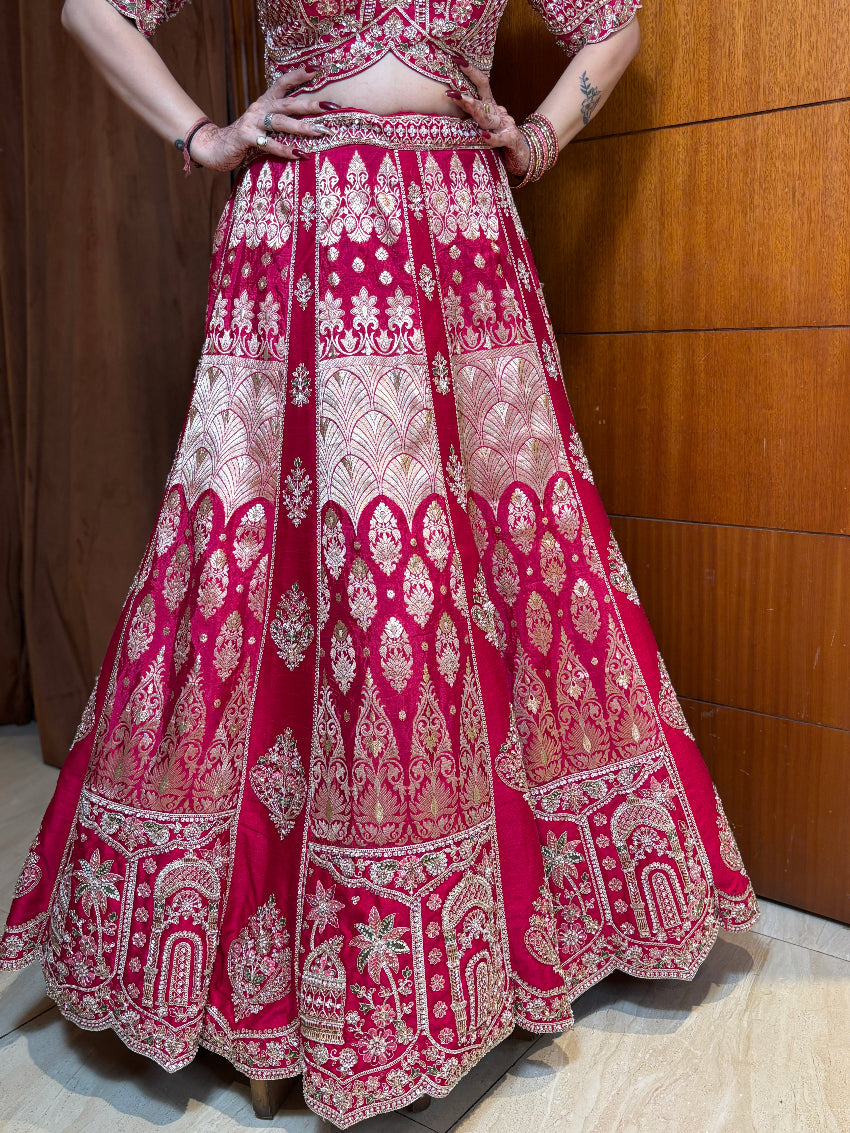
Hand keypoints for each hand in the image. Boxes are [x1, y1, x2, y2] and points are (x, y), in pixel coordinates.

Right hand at [188, 66, 338, 171]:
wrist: (215, 146)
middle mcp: (260, 108)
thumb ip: (281, 120)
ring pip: (281, 122)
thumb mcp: (263, 124)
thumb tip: (309, 121)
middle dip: (311, 104)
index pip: (283, 83)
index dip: (298, 75)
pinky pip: (269, 144)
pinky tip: (299, 154)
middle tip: (332, 106)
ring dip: (302, 127)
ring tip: (321, 131)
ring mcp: (252, 122)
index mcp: (265, 102)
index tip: (316, 69)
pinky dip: (285, 149)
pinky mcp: (246, 138)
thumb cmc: (246, 137)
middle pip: (288, 103)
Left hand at [445, 62, 529, 178]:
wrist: (524, 155)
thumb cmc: (500, 139)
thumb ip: (473, 114)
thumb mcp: (485, 124)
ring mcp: (505, 126)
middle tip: (450, 92)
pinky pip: (500, 139)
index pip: (482, 84)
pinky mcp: (511, 140)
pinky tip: (483, 136)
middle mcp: (497, 113)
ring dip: (475, 111)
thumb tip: (452, 99)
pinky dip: (492, 138)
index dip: (471, 71)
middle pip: (480, 102)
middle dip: (465, 97)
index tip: (457, 59)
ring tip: (463, 103)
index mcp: (491, 106)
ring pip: (487, 119)